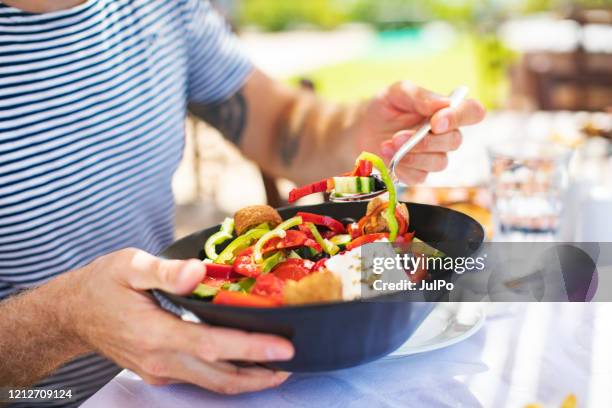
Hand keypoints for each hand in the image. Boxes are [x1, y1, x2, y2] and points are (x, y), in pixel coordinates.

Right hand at [66, 248, 293, 393]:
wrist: (71, 314)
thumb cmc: (101, 285)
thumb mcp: (129, 266)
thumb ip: (164, 271)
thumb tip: (197, 271)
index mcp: (156, 333)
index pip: (214, 346)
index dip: (253, 348)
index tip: (286, 348)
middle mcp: (161, 360)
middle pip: (221, 377)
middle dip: (261, 374)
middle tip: (294, 362)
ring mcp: (160, 371)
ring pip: (213, 384)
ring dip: (248, 380)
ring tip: (278, 367)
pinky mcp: (160, 372)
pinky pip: (201, 380)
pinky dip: (228, 375)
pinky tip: (245, 362)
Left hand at [354, 81, 485, 183]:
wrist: (362, 129)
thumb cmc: (385, 107)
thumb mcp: (397, 93)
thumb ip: (419, 96)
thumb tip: (442, 104)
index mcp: (446, 111)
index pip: (472, 112)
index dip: (461, 117)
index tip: (437, 121)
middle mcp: (445, 135)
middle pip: (455, 141)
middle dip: (426, 141)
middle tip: (398, 136)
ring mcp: (434, 156)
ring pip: (439, 162)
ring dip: (413, 155)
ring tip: (388, 144)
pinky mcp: (419, 173)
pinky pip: (420, 176)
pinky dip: (403, 167)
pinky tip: (389, 156)